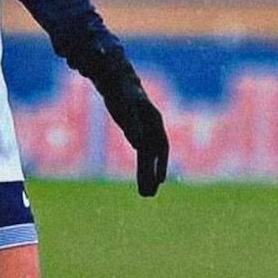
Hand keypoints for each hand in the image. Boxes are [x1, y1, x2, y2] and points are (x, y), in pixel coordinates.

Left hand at [99, 69, 168, 196]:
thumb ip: (132, 125)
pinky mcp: (135, 134)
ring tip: (145, 194)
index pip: (161, 146)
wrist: (116, 83)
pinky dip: (142, 168)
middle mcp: (153, 129)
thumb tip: (139, 145)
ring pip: (147, 158)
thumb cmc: (122, 93)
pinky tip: (143, 180)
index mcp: (155, 122)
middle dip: (151, 176)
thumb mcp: (126, 108)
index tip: (159, 181)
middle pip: (154, 157)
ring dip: (146, 175)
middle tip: (148, 195)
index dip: (161, 164)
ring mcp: (144, 132)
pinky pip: (141, 154)